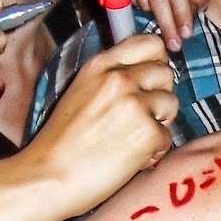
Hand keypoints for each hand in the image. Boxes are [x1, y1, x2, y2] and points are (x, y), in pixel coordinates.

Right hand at [22, 33, 177, 217]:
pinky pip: (168, 137)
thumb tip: (146, 74)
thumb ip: (111, 78)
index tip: (150, 79)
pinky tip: (131, 159)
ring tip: (132, 138)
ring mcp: (136, 104)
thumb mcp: (81, 92)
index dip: (157, 61)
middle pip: (165, 73)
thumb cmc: (62, 143)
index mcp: (100, 65)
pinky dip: (155, 151)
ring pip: (171, 103)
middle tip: (139, 117)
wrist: (49, 177)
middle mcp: (120, 79)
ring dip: (159, 123)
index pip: (150, 44)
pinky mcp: (148, 133)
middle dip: (158, 95)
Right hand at [124, 0, 214, 50]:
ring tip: (166, 15)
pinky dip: (143, 6)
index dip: (181, 13)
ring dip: (157, 15)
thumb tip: (193, 12)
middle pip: (158, 0)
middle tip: (175, 45)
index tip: (186, 34)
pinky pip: (132, 1)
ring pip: (144, 3)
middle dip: (168, 25)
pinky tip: (151, 3)